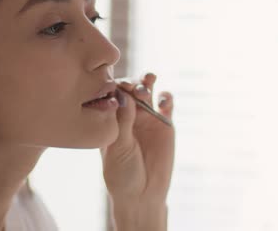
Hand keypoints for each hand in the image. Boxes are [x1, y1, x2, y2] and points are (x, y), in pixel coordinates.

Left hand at [101, 73, 174, 204]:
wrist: (142, 193)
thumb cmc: (122, 172)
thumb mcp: (119, 147)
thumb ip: (123, 122)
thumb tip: (124, 96)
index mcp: (110, 117)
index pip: (111, 93)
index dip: (114, 86)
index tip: (116, 88)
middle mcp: (128, 113)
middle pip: (129, 87)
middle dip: (131, 83)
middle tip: (134, 90)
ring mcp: (146, 116)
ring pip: (147, 89)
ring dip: (146, 82)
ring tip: (146, 90)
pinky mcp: (165, 122)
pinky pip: (166, 102)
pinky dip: (166, 96)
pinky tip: (163, 101)